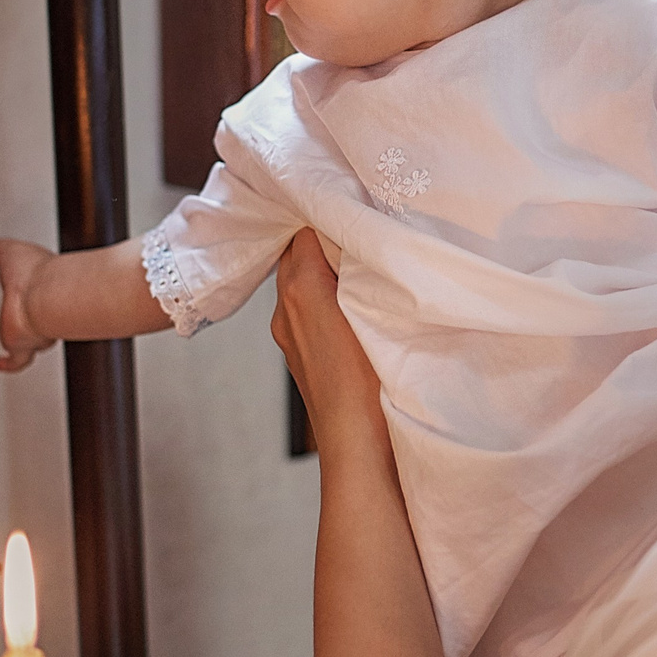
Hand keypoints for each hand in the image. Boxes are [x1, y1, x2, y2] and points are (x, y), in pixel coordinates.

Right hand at [0, 238, 58, 371]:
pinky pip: (17, 361)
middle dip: (36, 320)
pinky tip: (0, 364)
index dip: (31, 296)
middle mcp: (44, 312)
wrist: (41, 296)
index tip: (25, 296)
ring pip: (34, 341)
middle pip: (42, 320)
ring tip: (12, 341)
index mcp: (42, 288)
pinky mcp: (22, 348)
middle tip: (24, 319)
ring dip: (23, 340)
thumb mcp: (10, 251)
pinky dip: (8, 364)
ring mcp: (36, 332)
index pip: (39, 294)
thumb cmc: (34, 273)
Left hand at [271, 230, 378, 434]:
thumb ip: (358, 265)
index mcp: (300, 289)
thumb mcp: (371, 310)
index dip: (329, 215)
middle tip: (363, 231)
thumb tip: (355, 233)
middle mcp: (285, 309)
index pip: (303, 230)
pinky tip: (357, 307)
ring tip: (364, 268)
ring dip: (328, 272)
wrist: (357, 447)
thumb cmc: (368, 384)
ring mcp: (289, 335)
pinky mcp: (299, 357)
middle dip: (327, 240)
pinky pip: (308, 311)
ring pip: (304, 283)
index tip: (356, 208)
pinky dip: (327, 300)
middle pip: (298, 254)